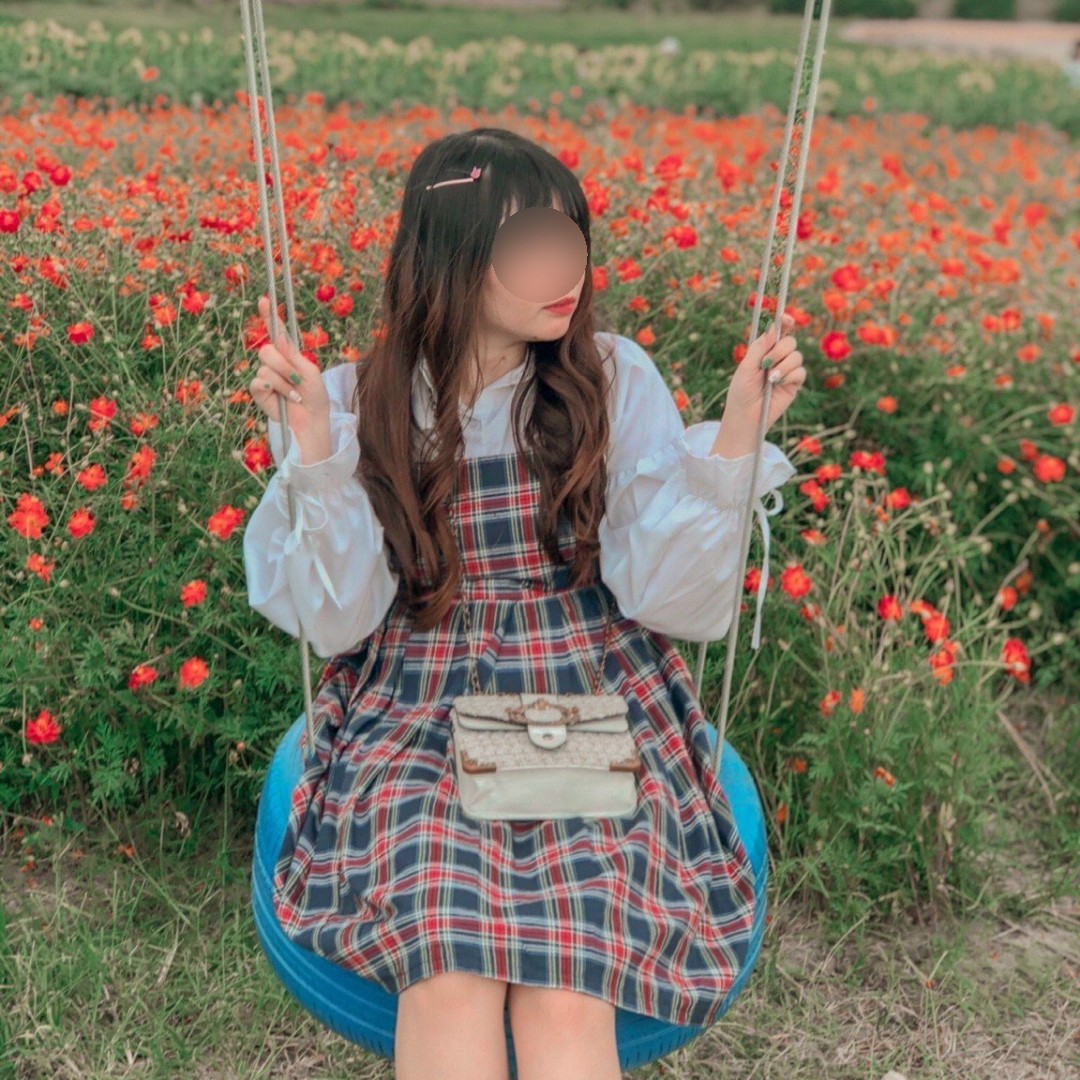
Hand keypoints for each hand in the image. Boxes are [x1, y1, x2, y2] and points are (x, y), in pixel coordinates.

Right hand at [250, 295, 329, 435]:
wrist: (313, 420)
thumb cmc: (315, 396)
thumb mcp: (309, 371)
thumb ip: (293, 355)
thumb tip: (279, 338)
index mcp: (288, 354)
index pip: (276, 331)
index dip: (269, 315)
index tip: (264, 300)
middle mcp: (274, 362)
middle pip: (267, 350)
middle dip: (283, 364)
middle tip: (297, 379)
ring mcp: (265, 376)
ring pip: (265, 367)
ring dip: (284, 381)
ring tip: (296, 394)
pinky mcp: (259, 391)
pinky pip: (259, 381)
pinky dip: (275, 389)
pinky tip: (286, 398)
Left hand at [721, 312, 805, 434]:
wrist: (746, 416)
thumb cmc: (741, 392)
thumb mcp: (746, 367)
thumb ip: (760, 347)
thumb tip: (773, 327)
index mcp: (763, 350)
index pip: (778, 331)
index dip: (784, 322)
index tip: (786, 319)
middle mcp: (777, 358)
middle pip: (790, 341)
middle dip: (779, 350)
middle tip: (766, 363)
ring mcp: (787, 370)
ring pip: (797, 356)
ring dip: (783, 366)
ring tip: (770, 379)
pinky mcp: (794, 384)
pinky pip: (800, 372)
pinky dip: (789, 376)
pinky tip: (778, 385)